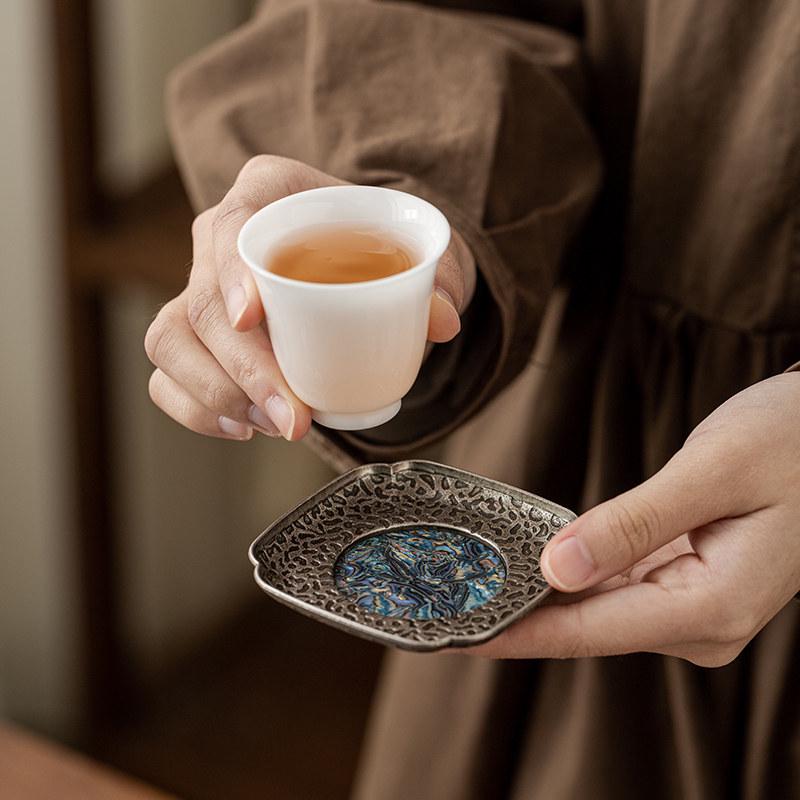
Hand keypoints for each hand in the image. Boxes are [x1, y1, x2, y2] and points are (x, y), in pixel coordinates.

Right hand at [145, 156, 475, 440]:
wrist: (364, 265)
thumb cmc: (385, 248)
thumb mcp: (421, 251)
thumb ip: (440, 278)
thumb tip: (442, 322)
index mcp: (269, 193)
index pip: (230, 224)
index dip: (231, 273)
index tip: (254, 319)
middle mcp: (220, 239)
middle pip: (201, 302)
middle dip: (243, 371)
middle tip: (294, 418)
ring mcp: (201, 288)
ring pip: (171, 342)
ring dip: (218, 395)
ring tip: (278, 427)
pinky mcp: (194, 336)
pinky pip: (168, 376)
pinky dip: (197, 410)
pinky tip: (245, 429)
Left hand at [467, 373, 799, 666]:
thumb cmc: (792, 441)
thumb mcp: (712, 471)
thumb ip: (635, 523)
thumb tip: (558, 567)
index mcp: (711, 605)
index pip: (588, 630)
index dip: (516, 632)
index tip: (457, 632)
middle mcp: (701, 622)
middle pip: (587, 625)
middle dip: (519, 613)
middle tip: (447, 599)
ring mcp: (695, 607)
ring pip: (598, 608)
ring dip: (541, 595)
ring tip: (475, 584)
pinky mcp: (688, 583)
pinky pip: (618, 587)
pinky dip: (575, 576)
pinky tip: (534, 564)